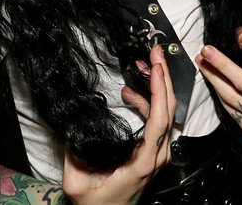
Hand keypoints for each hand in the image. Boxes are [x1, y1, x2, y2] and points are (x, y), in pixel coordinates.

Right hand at [62, 45, 176, 204]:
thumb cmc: (95, 204)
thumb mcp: (78, 181)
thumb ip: (74, 152)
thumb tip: (73, 122)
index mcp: (143, 163)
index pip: (159, 122)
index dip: (159, 92)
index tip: (155, 67)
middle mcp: (157, 156)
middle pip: (169, 111)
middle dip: (163, 77)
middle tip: (155, 51)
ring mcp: (158, 154)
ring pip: (165, 113)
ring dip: (154, 86)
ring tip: (139, 65)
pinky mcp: (154, 152)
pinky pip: (157, 121)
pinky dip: (147, 101)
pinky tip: (130, 92)